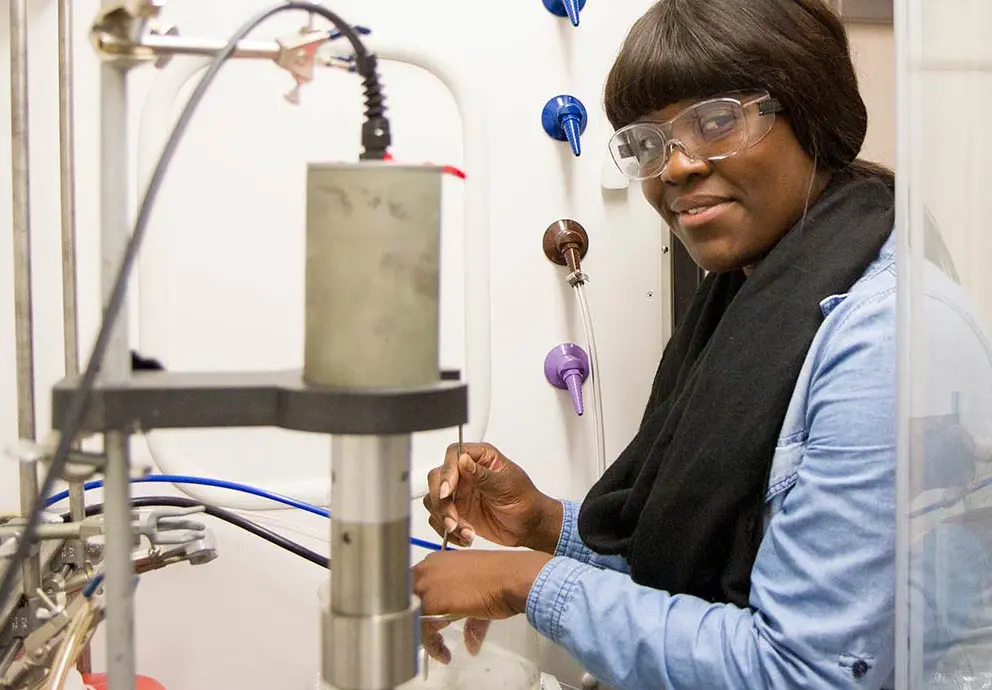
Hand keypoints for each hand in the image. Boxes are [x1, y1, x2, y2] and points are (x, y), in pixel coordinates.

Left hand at [413, 550, 551, 662]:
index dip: (421, 606)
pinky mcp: (431, 603)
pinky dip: (432, 647)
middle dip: (417, 620)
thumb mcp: (477, 593)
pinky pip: (423, 631)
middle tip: (430, 636)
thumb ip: (467, 615)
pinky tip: (443, 653)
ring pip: (412, 616)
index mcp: (436, 560)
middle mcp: (427, 569)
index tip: (428, 620)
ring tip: (439, 647)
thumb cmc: (501, 578)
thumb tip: (471, 639)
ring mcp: (427, 584)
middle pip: (408, 600)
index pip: (415, 586)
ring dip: (424, 635)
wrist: (510, 577)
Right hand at [423, 442, 562, 550]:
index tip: (447, 492)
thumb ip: (483, 475)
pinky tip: (466, 537)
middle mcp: (465, 473)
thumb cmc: (525, 501)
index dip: (447, 473)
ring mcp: (458, 493)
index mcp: (481, 458)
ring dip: (444, 519)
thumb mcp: (507, 486)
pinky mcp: (456, 512)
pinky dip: (447, 531)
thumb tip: (463, 461)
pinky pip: (438, 520)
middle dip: (441, 502)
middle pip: (436, 479)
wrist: (529, 526)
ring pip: (433, 501)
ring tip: (465, 532)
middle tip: (454, 520)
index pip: (454, 455)